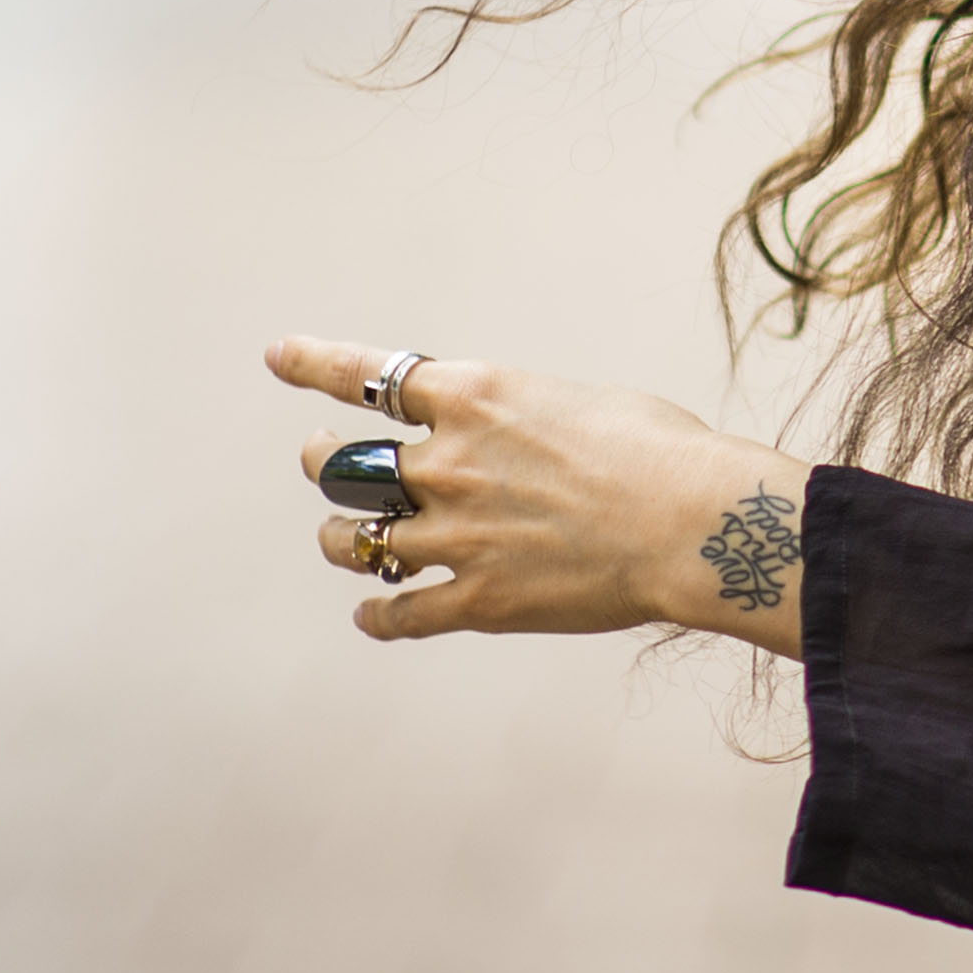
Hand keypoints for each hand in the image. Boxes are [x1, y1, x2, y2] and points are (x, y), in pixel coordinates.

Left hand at [267, 335, 811, 657]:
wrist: (693, 524)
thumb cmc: (661, 450)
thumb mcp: (578, 401)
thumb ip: (522, 418)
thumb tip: (514, 442)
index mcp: (474, 397)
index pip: (369, 375)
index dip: (314, 364)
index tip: (279, 356)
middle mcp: (447, 463)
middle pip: (343, 465)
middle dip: (323, 461)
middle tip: (321, 460)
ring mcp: (455, 536)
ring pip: (355, 541)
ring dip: (339, 538)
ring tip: (338, 538)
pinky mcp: (477, 600)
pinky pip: (400, 614)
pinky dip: (380, 615)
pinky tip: (373, 616)